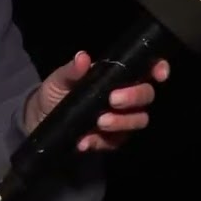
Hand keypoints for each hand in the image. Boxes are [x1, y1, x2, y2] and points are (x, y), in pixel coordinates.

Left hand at [24, 51, 170, 151]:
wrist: (41, 122)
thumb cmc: (55, 92)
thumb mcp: (59, 79)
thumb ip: (72, 70)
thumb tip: (82, 57)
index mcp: (117, 76)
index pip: (147, 69)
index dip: (159, 69)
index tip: (159, 74)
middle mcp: (125, 96)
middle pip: (147, 96)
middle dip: (134, 97)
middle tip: (113, 99)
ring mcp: (122, 119)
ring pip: (139, 120)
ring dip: (121, 122)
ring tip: (100, 122)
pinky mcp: (112, 141)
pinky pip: (114, 143)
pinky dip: (99, 142)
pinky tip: (84, 141)